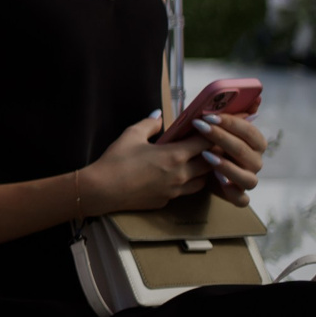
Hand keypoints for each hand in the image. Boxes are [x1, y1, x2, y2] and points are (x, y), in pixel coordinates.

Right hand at [80, 111, 209, 215]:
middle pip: (210, 164)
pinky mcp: (167, 201)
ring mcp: (175, 191)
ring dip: (203, 172)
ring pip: (202, 182)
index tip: (209, 129)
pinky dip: (186, 183)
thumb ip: (149, 124)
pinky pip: (184, 192)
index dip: (210, 135)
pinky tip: (176, 177)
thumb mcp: (131, 135)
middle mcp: (181, 175)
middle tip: (208, 145)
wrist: (103, 190)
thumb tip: (159, 115)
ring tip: (197, 163)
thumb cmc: (117, 160)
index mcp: (175, 155)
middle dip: (212, 154)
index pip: (205, 144)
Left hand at [188, 110, 264, 205]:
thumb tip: (258, 97)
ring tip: (207, 155)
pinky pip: (241, 199)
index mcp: (254, 143)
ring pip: (248, 177)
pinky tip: (218, 181)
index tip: (210, 115)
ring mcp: (248, 179)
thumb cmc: (210, 141)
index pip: (251, 132)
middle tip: (201, 127)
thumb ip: (236, 110)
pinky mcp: (238, 196)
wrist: (198, 166)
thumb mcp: (216, 124)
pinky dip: (232, 191)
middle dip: (222, 138)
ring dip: (228, 166)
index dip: (232, 123)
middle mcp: (255, 162)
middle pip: (246, 152)